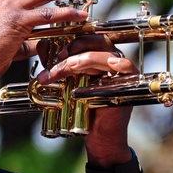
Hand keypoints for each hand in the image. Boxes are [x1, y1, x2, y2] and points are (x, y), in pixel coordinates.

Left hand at [36, 35, 135, 166]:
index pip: (86, 38)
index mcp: (98, 56)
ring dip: (81, 60)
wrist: (99, 135)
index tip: (52, 51)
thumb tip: (43, 46)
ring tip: (64, 69)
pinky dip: (116, 64)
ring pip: (103, 55)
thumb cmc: (84, 109)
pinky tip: (107, 66)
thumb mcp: (67, 83)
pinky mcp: (129, 81)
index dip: (70, 40)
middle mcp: (112, 59)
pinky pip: (125, 66)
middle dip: (73, 48)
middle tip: (57, 60)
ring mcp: (122, 70)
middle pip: (95, 41)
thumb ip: (58, 65)